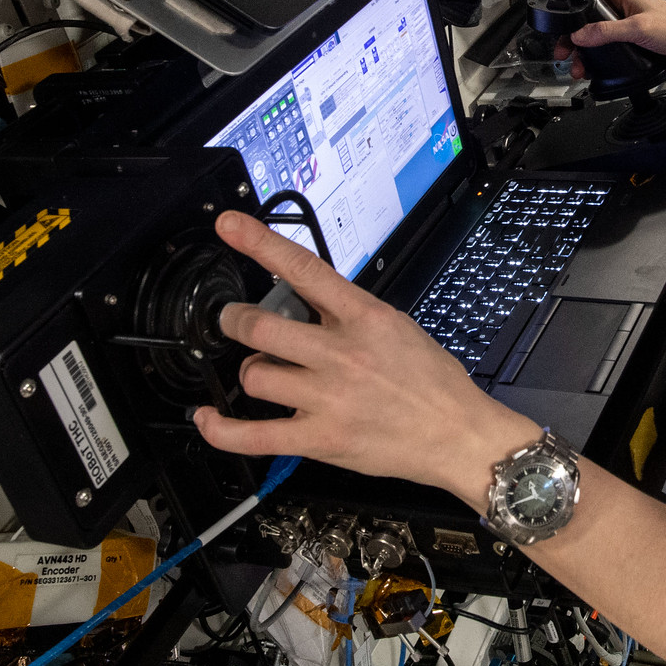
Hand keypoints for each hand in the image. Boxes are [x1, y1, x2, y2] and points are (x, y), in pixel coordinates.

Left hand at [191, 211, 538, 502]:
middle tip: (234, 319)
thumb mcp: (396, 325)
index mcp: (364, 317)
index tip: (230, 225)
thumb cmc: (432, 382)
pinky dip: (221, 429)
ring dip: (250, 371)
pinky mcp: (319, 439)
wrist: (457, 434)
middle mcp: (341, 354)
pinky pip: (254, 436)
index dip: (260, 243)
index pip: (303, 269)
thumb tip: (306, 299)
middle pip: (261, 326)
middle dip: (236, 320)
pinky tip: (208, 419)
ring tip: (262, 373)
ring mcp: (327, 398)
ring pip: (255, 376)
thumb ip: (350, 312)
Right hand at [557, 0, 665, 76]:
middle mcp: (627, 10)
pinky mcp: (637, 42)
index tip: (563, 28)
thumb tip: (580, 35)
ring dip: (588, 52)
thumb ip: (607, 31)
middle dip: (577, 39)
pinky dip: (603, 58)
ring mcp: (632, 27)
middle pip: (592, 22)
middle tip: (566, 54)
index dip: (575, 10)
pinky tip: (596, 69)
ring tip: (580, 68)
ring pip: (601, 38)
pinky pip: (613, 49)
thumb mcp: (638, 28)